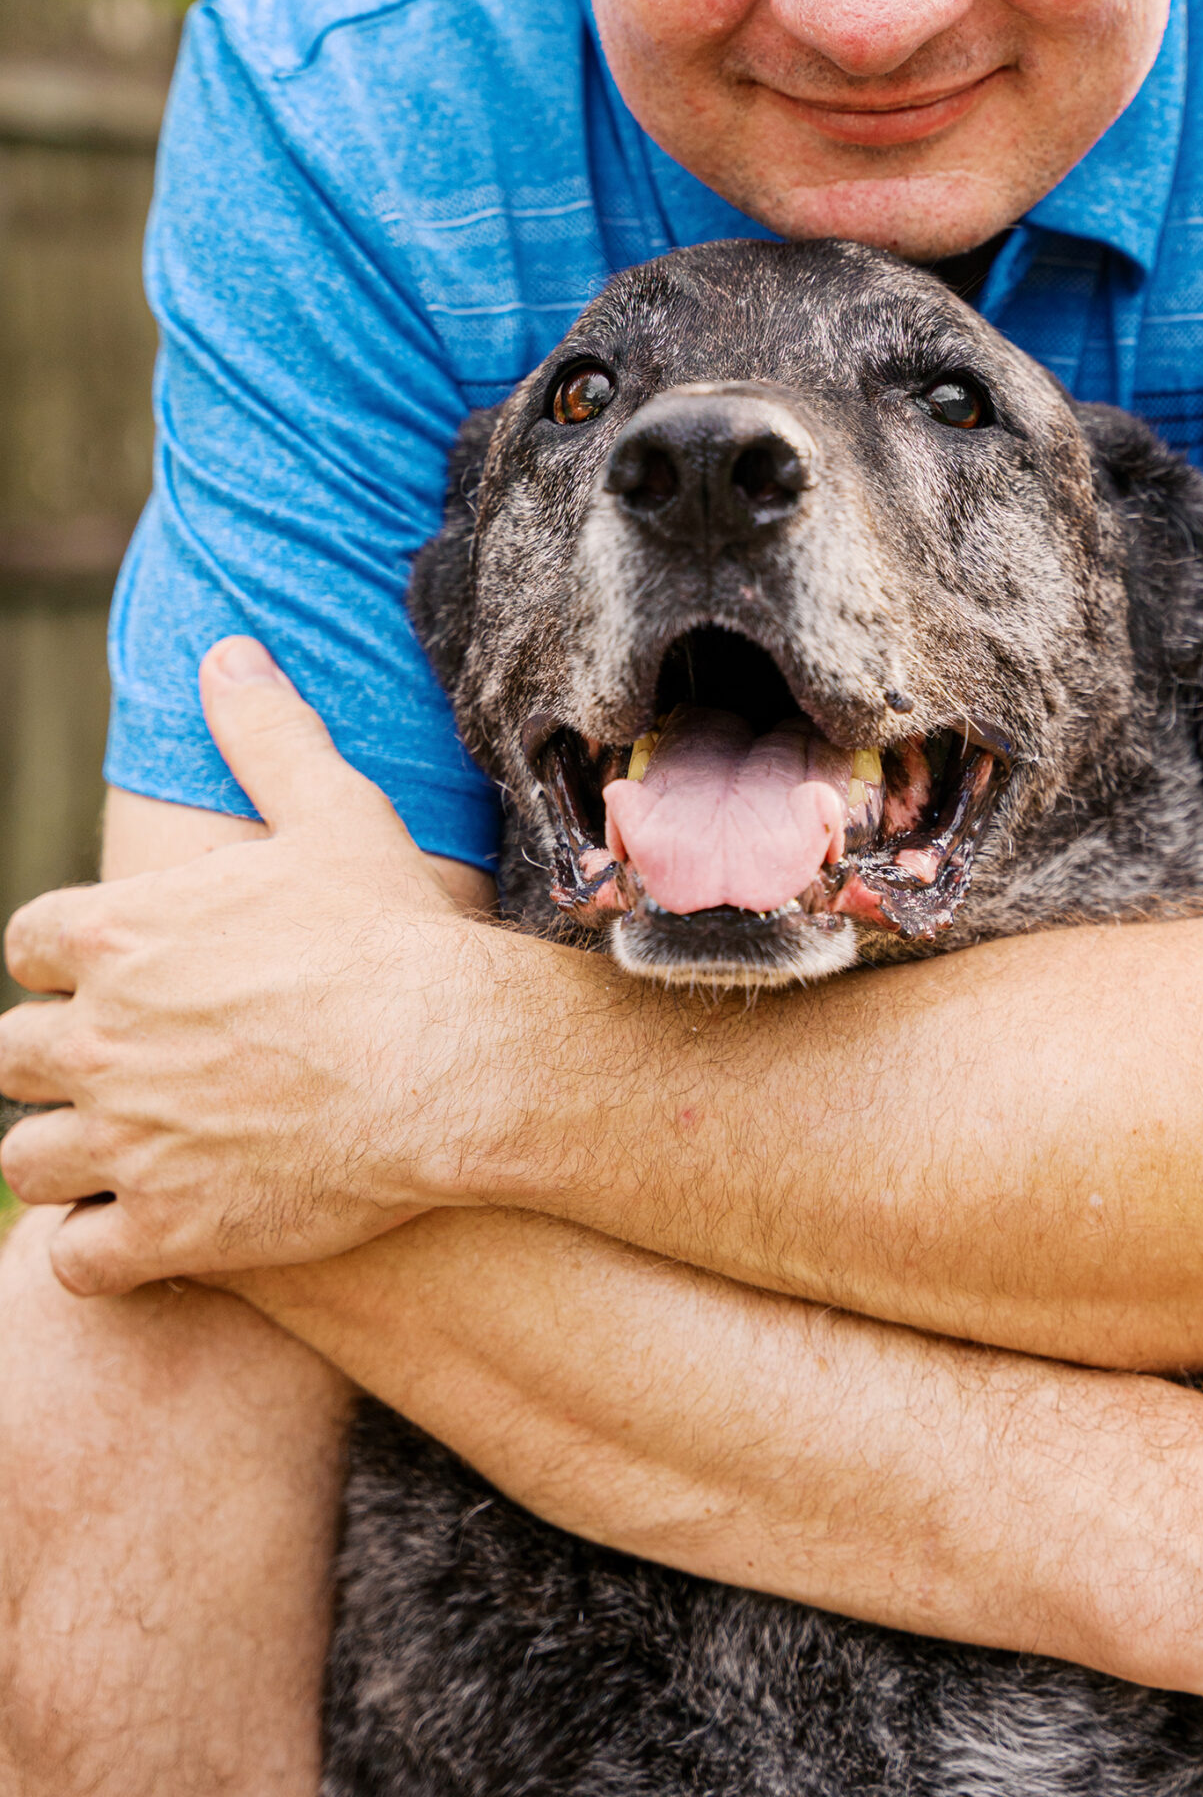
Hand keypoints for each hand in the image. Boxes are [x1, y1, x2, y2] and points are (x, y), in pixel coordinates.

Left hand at [0, 639, 519, 1295]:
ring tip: (122, 1150)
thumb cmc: (393, 934)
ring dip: (66, 1155)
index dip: (64, 958)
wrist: (452, 1062)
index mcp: (114, 933)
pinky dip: (97, 1247)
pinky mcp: (167, 1228)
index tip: (108, 971)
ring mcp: (125, 1141)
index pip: (27, 943)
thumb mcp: (332, 811)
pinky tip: (145, 1225)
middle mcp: (95, 1038)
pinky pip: (77, 1257)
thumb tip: (227, 651)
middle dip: (55, 1059)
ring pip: (29, 1162)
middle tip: (122, 1064)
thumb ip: (265, 734)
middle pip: (10, 1057)